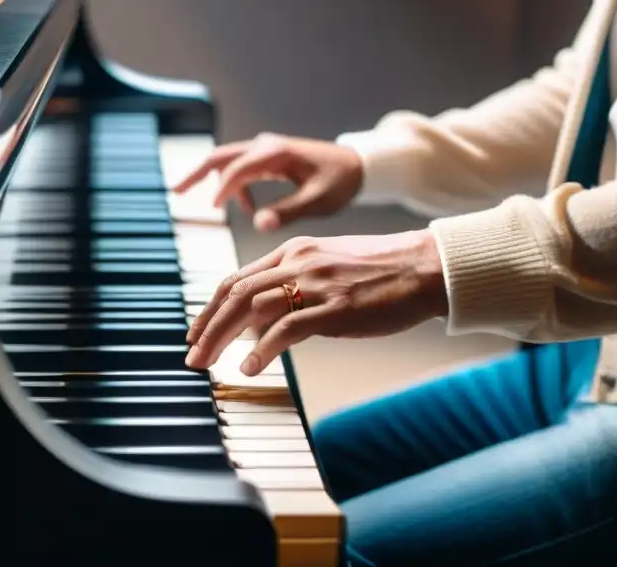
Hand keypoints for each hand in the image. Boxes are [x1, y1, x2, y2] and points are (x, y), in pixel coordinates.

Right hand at [173, 133, 363, 231]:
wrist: (359, 165)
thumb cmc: (341, 182)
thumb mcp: (318, 201)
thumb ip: (287, 211)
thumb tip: (257, 224)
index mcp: (276, 153)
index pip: (237, 168)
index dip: (222, 189)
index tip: (211, 209)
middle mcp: (266, 146)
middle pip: (221, 156)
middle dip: (197, 173)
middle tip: (175, 192)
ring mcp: (266, 149)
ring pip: (228, 161)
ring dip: (213, 180)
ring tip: (205, 206)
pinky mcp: (268, 157)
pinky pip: (241, 168)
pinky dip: (235, 186)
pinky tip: (245, 208)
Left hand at [184, 231, 447, 375]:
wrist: (425, 266)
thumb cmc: (380, 272)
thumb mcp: (326, 268)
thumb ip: (291, 287)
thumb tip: (258, 322)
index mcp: (293, 251)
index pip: (237, 278)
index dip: (210, 307)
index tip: (196, 332)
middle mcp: (298, 262)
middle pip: (235, 293)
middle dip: (206, 326)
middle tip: (191, 355)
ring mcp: (316, 283)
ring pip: (251, 308)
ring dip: (222, 339)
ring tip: (207, 364)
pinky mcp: (335, 307)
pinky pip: (287, 328)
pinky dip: (262, 349)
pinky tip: (249, 367)